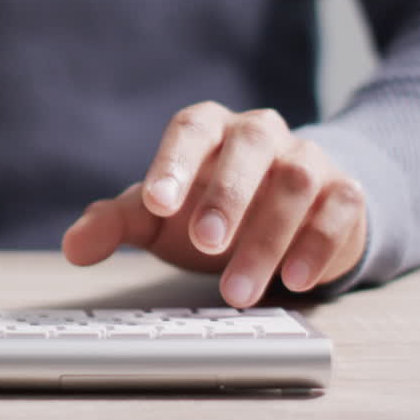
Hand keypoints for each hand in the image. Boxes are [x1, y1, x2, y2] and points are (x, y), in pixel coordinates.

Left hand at [62, 102, 365, 306]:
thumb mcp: (158, 216)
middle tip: (204, 244)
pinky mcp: (345, 192)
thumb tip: (74, 249)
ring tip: (237, 292)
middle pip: (250, 146)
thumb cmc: (208, 208)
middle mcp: (261, 133)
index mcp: (210, 129)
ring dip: (267, 238)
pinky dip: (318, 244)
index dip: (174, 162)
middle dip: (227, 195)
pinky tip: (295, 280)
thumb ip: (115, 224)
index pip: (191, 128)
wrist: (286, 213)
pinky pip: (339, 208)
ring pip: (296, 183)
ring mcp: (307, 158)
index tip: (155, 201)